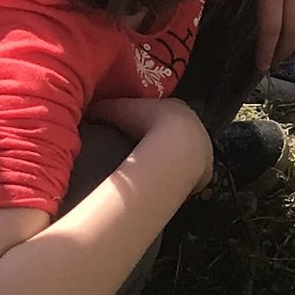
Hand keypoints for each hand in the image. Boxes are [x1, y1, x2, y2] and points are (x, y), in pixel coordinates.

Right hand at [77, 97, 217, 194]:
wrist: (174, 145)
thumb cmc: (146, 122)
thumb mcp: (117, 110)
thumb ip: (103, 109)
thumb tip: (88, 113)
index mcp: (177, 108)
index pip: (165, 115)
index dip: (151, 124)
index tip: (138, 135)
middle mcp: (195, 125)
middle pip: (178, 136)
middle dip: (165, 145)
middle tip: (145, 157)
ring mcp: (204, 148)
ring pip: (187, 156)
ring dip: (174, 163)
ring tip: (155, 175)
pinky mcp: (206, 170)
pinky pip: (191, 175)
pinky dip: (180, 179)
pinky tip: (167, 186)